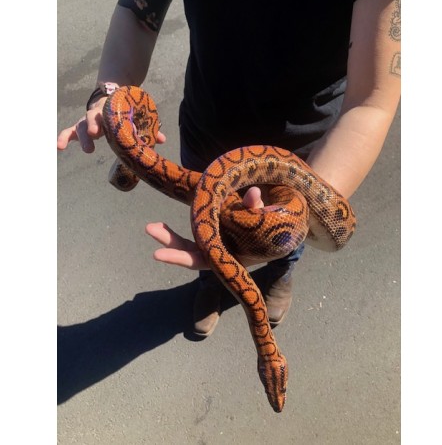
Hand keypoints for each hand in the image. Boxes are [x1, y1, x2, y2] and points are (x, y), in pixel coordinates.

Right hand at [57, 97, 166, 151]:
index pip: (107, 114)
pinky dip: (64, 137)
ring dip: (76, 137)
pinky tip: (58, 147)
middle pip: (91, 118)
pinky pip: (70, 132)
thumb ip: (148, 127)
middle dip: (90, 127)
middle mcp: (97, 114)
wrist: (113, 95)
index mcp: (111, 111)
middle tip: (93, 136)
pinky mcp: (81, 127)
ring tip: (67, 146)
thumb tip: (162, 139)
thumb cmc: (126, 110)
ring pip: (78, 126)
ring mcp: (88, 120)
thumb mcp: (137, 116)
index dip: (106, 121)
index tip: (104, 129)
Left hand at [146, 186, 265, 269]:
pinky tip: (165, 221)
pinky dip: (182, 226)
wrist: (280, 230)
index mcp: (229, 258)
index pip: (200, 260)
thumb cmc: (273, 227)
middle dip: (169, 244)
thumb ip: (257, 208)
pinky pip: (196, 231)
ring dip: (169, 237)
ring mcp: (215, 244)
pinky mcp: (214, 234)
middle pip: (189, 253)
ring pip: (188, 245)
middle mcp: (219, 253)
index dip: (179, 258)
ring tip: (152, 226)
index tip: (156, 254)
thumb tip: (253, 192)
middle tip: (149, 228)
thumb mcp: (266, 218)